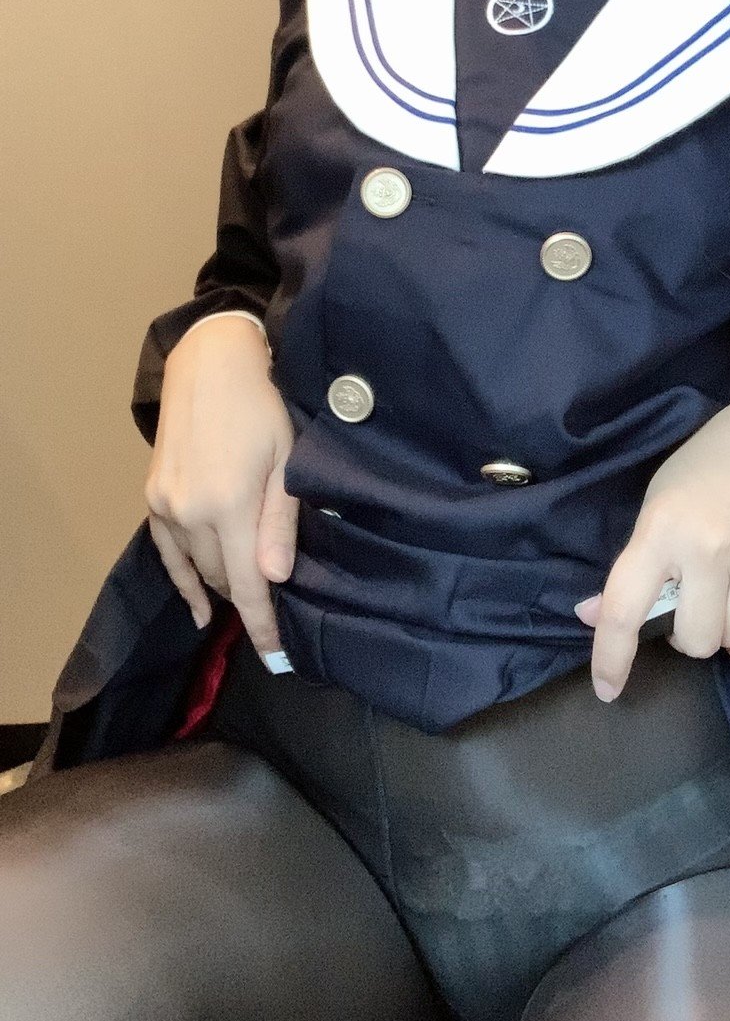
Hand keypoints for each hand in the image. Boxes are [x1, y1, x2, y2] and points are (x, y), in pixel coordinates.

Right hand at [144, 315, 298, 660]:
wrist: (211, 363)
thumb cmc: (263, 406)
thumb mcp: (286, 459)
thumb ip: (279, 522)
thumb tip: (275, 580)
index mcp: (229, 505)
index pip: (247, 585)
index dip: (263, 625)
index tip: (276, 657)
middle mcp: (190, 512)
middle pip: (221, 578)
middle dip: (250, 595)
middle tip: (280, 603)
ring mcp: (165, 504)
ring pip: (196, 566)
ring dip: (223, 581)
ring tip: (250, 594)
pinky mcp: (152, 495)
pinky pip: (167, 552)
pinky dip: (185, 580)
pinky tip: (201, 606)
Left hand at [573, 385, 729, 701]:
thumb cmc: (702, 470)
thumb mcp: (654, 506)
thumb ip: (631, 567)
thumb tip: (593, 618)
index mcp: (662, 530)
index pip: (626, 609)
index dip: (612, 657)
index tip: (607, 688)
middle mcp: (708, 548)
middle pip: (694, 639)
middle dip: (685, 637)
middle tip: (687, 608)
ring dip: (721, 636)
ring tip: (720, 604)